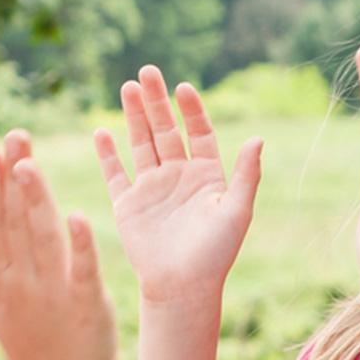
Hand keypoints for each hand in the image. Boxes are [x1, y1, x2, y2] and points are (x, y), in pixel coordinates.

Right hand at [0, 131, 116, 359]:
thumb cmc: (31, 348)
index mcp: (4, 278)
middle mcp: (23, 282)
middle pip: (15, 223)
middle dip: (11, 180)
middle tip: (10, 137)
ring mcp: (53, 294)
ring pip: (43, 240)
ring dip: (36, 202)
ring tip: (30, 164)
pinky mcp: (86, 306)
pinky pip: (82, 271)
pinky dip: (80, 245)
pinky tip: (77, 216)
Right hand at [93, 64, 262, 305]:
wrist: (182, 288)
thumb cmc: (215, 254)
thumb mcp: (236, 211)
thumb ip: (246, 175)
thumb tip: (257, 138)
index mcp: (207, 176)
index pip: (199, 133)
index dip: (191, 110)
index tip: (183, 88)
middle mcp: (178, 177)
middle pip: (166, 130)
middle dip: (157, 102)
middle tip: (148, 72)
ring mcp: (151, 188)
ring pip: (141, 143)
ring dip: (134, 117)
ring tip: (127, 87)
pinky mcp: (128, 204)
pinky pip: (115, 173)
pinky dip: (107, 154)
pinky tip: (101, 132)